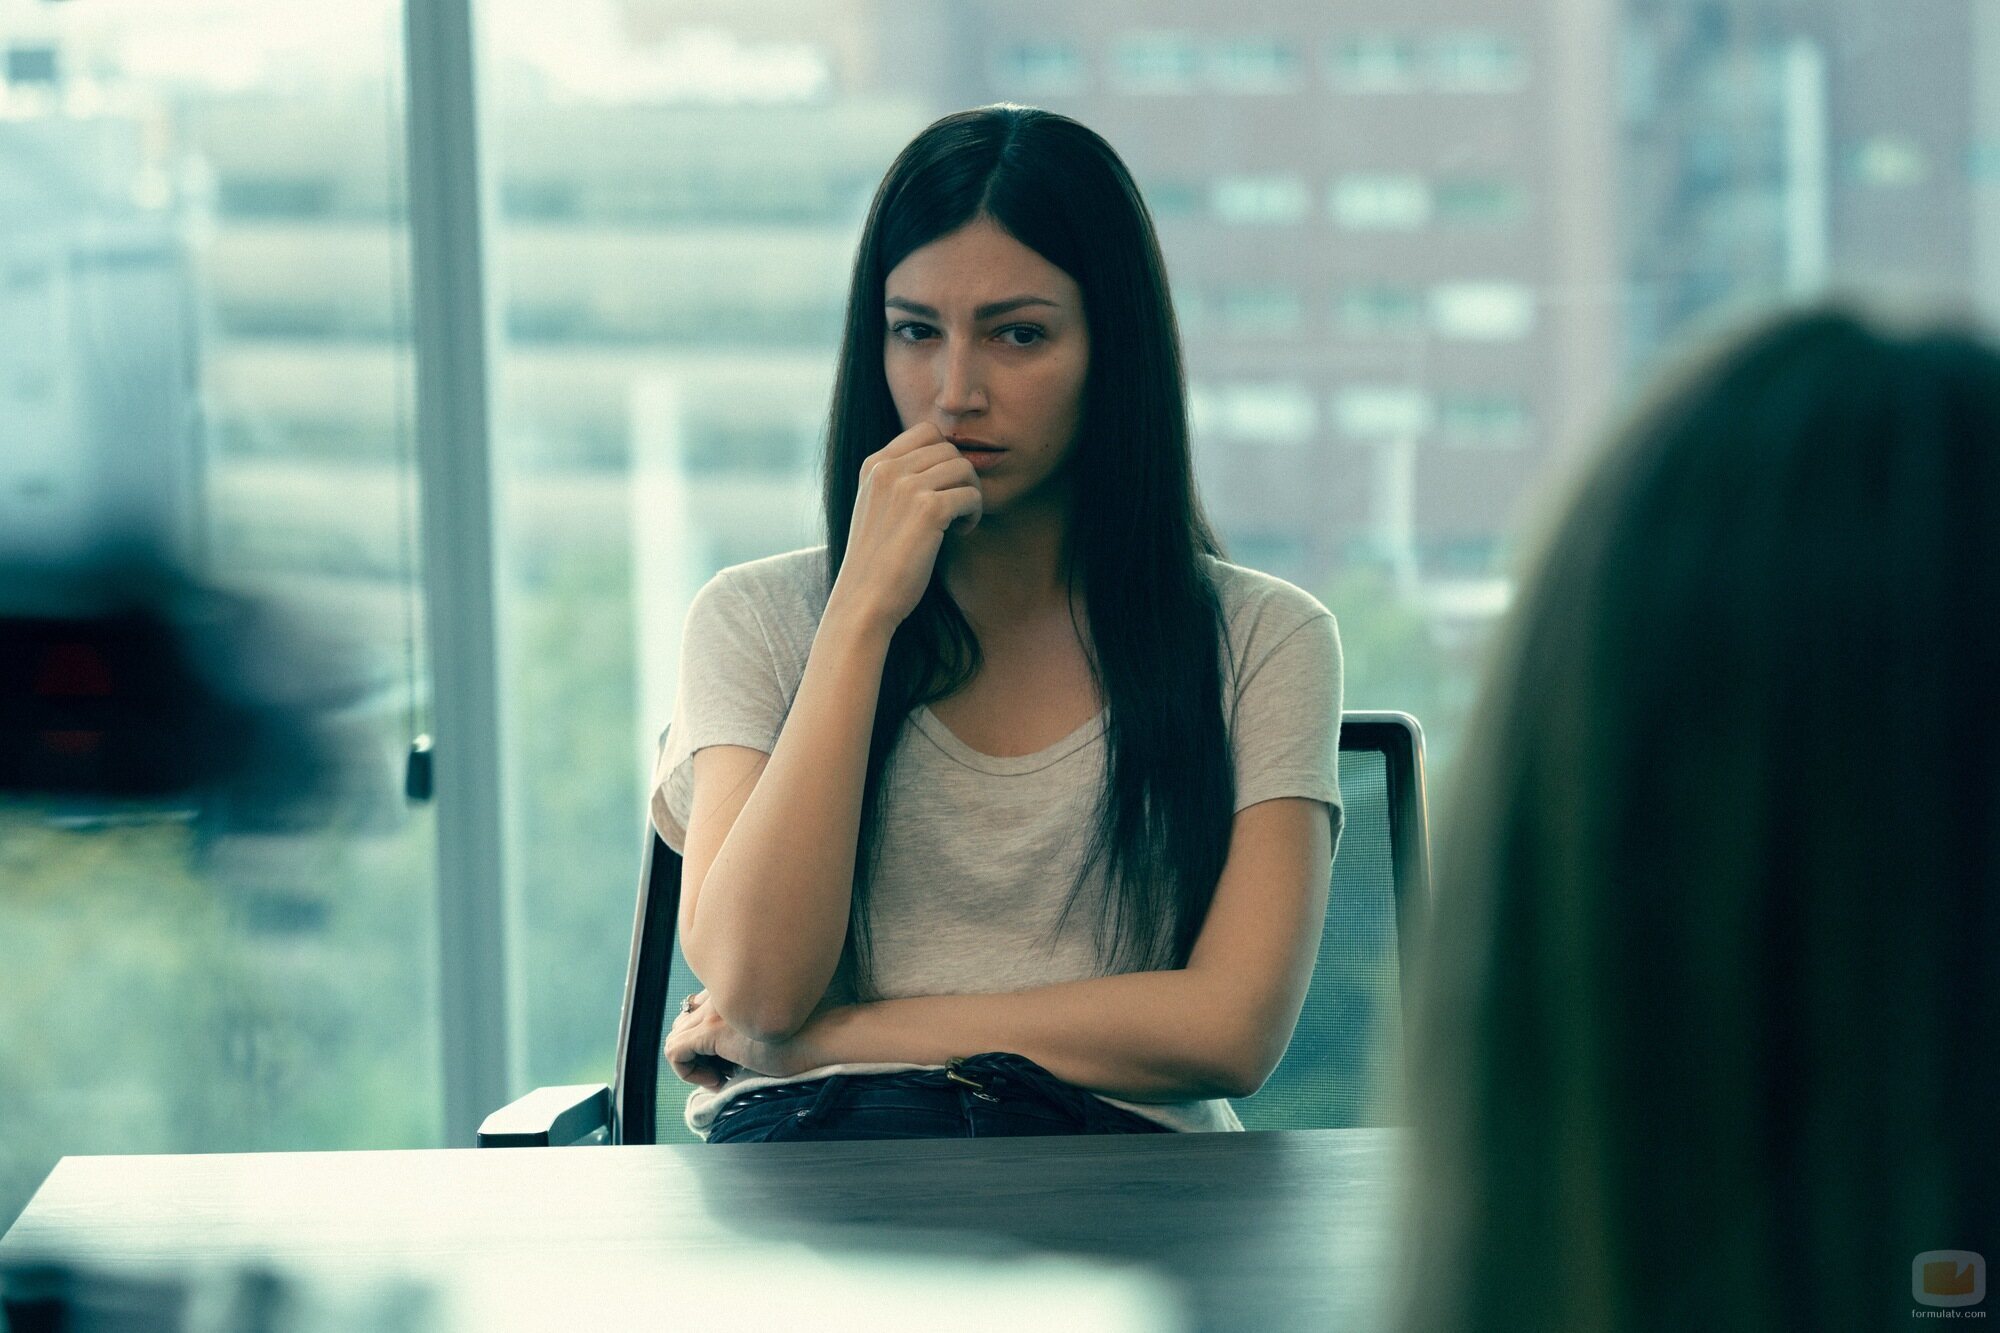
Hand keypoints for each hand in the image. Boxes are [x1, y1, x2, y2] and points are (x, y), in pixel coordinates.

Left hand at [665, 991, 823, 1089]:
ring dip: (692, 1063)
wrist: (824, 1038)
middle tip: (720, 1071)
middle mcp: (721, 993)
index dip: (705, 1042)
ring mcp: (716, 1010)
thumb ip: (745, 1030)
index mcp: (736, 987)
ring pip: (675, 1037)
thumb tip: (723, 1060)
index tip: (728, 1062)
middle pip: (683, 1023)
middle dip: (695, 1052)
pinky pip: (675, 1052)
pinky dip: (688, 1072)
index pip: (697, 1011)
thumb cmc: (806, 1039)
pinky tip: (717, 1080)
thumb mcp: (770, 1029)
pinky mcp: (713, 1031)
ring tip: (719, 1076)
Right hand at [825, 422, 982, 635]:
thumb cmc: (876, 561)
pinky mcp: (928, 509)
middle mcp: (887, 469)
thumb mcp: (877, 507)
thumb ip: (900, 480)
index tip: (942, 488)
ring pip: (964, 468)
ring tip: (958, 521)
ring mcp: (906, 486)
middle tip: (955, 508)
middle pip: (949, 449)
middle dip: (960, 477)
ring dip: (970, 493)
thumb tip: (947, 459)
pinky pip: (971, 494)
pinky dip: (973, 514)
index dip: (944, 457)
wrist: (865, 599)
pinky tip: (960, 532)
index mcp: (873, 465)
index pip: (926, 432)